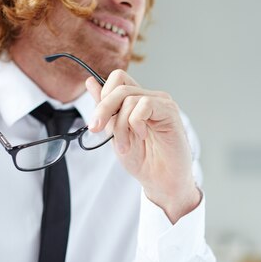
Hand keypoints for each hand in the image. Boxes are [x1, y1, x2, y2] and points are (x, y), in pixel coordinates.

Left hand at [86, 70, 200, 223]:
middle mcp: (150, 98)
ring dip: (120, 126)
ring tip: (124, 146)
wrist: (162, 182)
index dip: (103, 96)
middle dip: (103, 109)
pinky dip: (136, 123)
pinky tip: (142, 137)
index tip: (96, 122)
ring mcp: (161, 103)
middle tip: (96, 129)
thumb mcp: (115, 134)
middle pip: (120, 87)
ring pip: (129, 98)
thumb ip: (106, 110)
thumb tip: (90, 82)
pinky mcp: (170, 111)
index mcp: (137, 102)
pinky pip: (145, 105)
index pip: (118, 79)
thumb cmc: (144, 161)